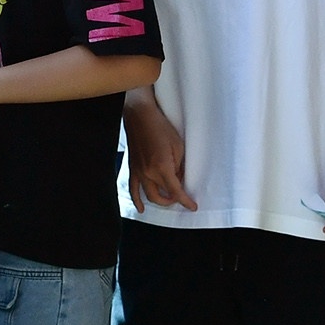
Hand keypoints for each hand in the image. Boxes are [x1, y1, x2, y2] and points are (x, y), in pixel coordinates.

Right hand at [124, 94, 197, 212]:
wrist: (140, 116)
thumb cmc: (160, 127)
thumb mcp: (178, 146)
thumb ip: (179, 166)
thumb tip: (179, 177)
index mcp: (162, 167)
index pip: (175, 191)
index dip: (185, 201)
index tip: (192, 206)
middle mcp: (149, 173)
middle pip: (161, 196)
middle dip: (172, 200)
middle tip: (181, 197)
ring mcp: (139, 172)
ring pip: (148, 196)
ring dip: (159, 201)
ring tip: (167, 200)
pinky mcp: (133, 168)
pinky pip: (133, 189)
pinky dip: (136, 200)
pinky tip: (140, 209)